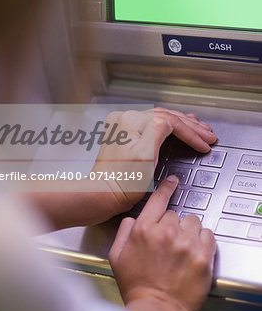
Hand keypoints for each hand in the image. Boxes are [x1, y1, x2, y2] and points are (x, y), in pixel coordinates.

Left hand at [92, 108, 216, 211]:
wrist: (103, 194)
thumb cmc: (122, 182)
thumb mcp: (145, 155)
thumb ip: (159, 131)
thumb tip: (170, 121)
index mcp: (131, 120)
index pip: (170, 121)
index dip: (191, 133)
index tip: (204, 143)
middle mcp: (126, 118)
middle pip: (166, 117)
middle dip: (190, 126)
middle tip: (208, 134)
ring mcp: (124, 125)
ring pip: (160, 119)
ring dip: (181, 123)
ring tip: (198, 127)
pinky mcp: (124, 134)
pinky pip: (151, 125)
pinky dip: (167, 127)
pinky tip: (176, 127)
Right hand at [109, 176, 215, 310]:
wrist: (156, 310)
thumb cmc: (136, 286)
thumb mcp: (117, 256)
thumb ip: (124, 230)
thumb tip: (134, 218)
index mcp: (144, 229)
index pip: (158, 199)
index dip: (166, 187)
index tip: (172, 181)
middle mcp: (166, 232)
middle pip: (175, 214)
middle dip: (172, 225)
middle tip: (169, 243)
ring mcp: (185, 243)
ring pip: (193, 222)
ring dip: (188, 231)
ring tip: (182, 248)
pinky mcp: (202, 256)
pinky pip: (208, 235)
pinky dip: (203, 241)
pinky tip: (193, 252)